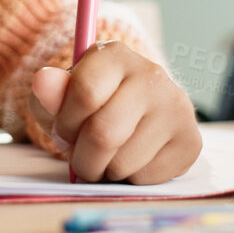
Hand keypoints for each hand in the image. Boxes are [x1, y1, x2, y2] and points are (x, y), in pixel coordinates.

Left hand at [26, 40, 201, 183]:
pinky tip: (133, 160)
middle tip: (82, 158)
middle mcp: (152, 74)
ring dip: (106, 172)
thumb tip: (43, 81)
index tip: (64, 131)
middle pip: (104, 134)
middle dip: (83, 159)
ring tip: (109, 156)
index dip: (66, 124)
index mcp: (114, 55)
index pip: (84, 94)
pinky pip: (147, 178)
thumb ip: (49, 93)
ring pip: (124, 163)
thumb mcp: (61, 97)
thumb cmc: (91, 105)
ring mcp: (176, 107)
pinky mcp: (190, 141)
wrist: (135, 115)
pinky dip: (131, 179)